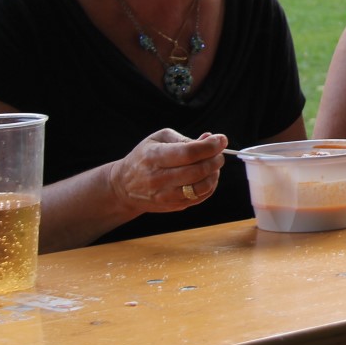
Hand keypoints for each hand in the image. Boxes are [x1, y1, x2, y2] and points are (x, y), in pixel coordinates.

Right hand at [107, 129, 226, 211]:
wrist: (124, 186)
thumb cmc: (145, 157)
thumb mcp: (158, 139)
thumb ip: (185, 138)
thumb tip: (210, 138)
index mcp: (154, 157)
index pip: (188, 153)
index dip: (210, 146)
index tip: (221, 140)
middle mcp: (158, 178)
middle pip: (197, 171)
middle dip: (215, 160)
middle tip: (219, 153)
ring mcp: (165, 195)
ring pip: (200, 188)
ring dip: (214, 174)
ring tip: (214, 165)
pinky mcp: (172, 206)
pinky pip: (199, 198)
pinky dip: (209, 186)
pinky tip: (207, 177)